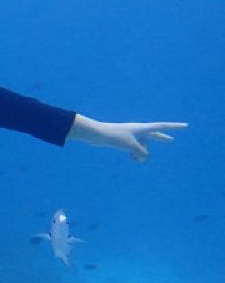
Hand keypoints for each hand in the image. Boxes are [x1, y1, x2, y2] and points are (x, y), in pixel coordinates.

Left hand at [67, 114, 187, 161]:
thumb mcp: (131, 146)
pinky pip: (135, 150)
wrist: (97, 134)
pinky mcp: (124, 141)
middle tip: (170, 139)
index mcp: (142, 127)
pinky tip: (131, 157)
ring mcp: (131, 136)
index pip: (162, 127)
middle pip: (153, 136)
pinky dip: (135, 155)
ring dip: (140, 155)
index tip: (185, 126)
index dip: (174, 127)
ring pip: (142, 148)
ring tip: (134, 157)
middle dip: (161, 139)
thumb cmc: (115, 137)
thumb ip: (141, 152)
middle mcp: (138, 130)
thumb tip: (144, 157)